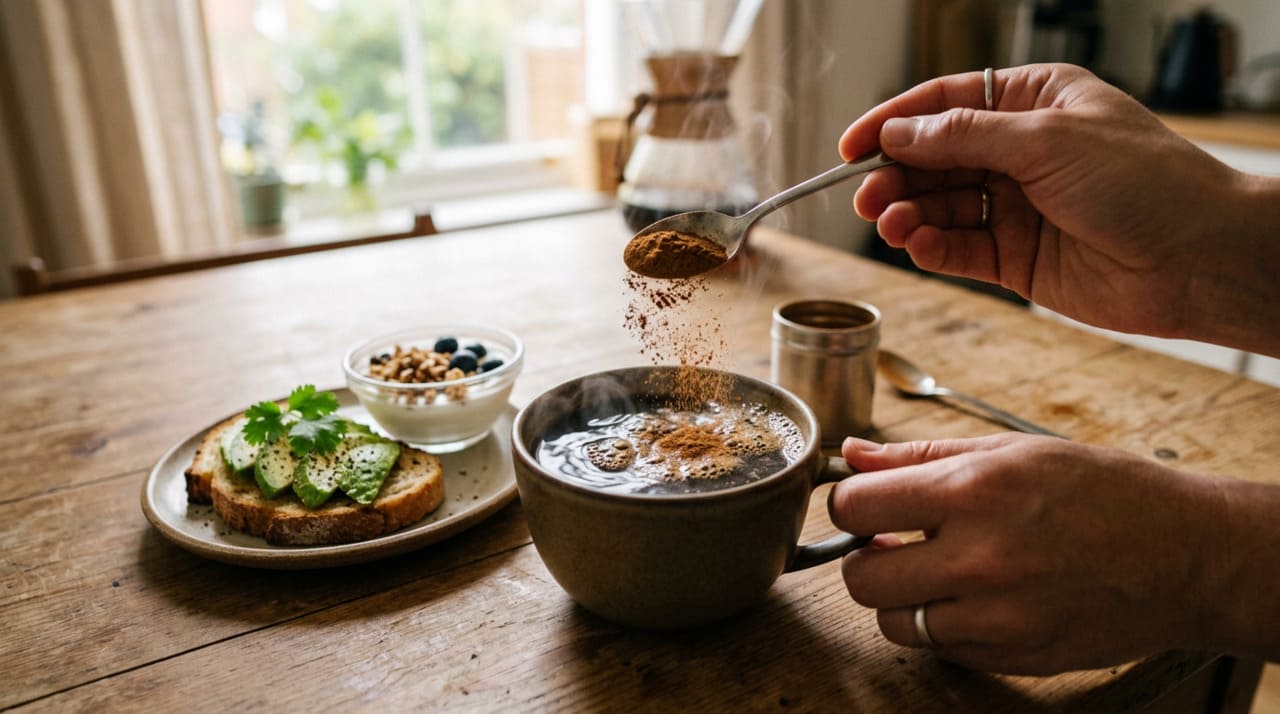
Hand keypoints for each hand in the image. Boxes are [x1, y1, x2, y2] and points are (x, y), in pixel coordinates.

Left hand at [828, 433, 1232, 674]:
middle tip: (893, 543)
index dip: (848, 504)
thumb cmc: (1104, 492)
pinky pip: (941, 649)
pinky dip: (944, 626)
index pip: (854, 506)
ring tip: (939, 571)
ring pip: (894, 623)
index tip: (865, 506)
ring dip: (903, 598)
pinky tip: (978, 597)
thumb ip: (919, 456)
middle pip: (859, 578)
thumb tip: (853, 456)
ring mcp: (997, 617)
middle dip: (865, 558)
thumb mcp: (1010, 451)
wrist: (1185, 556)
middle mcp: (979, 559)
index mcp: (973, 492)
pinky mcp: (1014, 657)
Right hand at [839, 63, 1279, 354]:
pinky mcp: (1015, 257)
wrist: (1198, 259)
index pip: (944, 104)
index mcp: (1032, 102)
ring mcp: (1016, 206)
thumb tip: (899, 131)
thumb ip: (965, 137)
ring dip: (908, 214)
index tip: (851, 146)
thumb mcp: (1047, 140)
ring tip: (890, 224)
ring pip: (940, 206)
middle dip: (896, 175)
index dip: (892, 121)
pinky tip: (916, 244)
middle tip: (867, 196)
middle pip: (933, 158)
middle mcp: (1020, 152)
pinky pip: (958, 248)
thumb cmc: (1147, 183)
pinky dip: (931, 247)